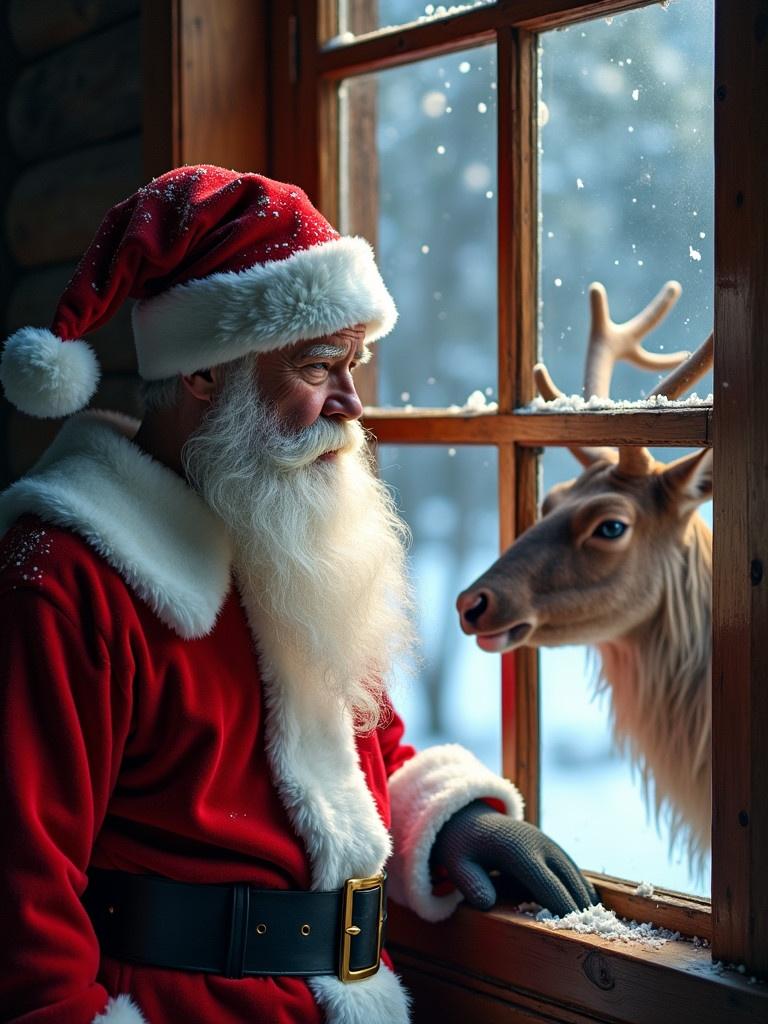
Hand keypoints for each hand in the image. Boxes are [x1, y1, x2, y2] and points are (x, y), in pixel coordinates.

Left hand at [430, 800, 597, 916]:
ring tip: (592, 930)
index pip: (547, 883)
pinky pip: (574, 872)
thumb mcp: (457, 863)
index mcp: (517, 849)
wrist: (472, 819)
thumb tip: (487, 904)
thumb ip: (470, 883)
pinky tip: (585, 912)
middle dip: (580, 908)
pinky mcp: (553, 848)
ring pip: (576, 875)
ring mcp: (549, 844)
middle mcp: (540, 843)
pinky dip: (582, 891)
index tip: (574, 931)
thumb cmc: (463, 847)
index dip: (562, 907)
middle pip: (569, 880)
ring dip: (585, 901)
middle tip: (590, 938)